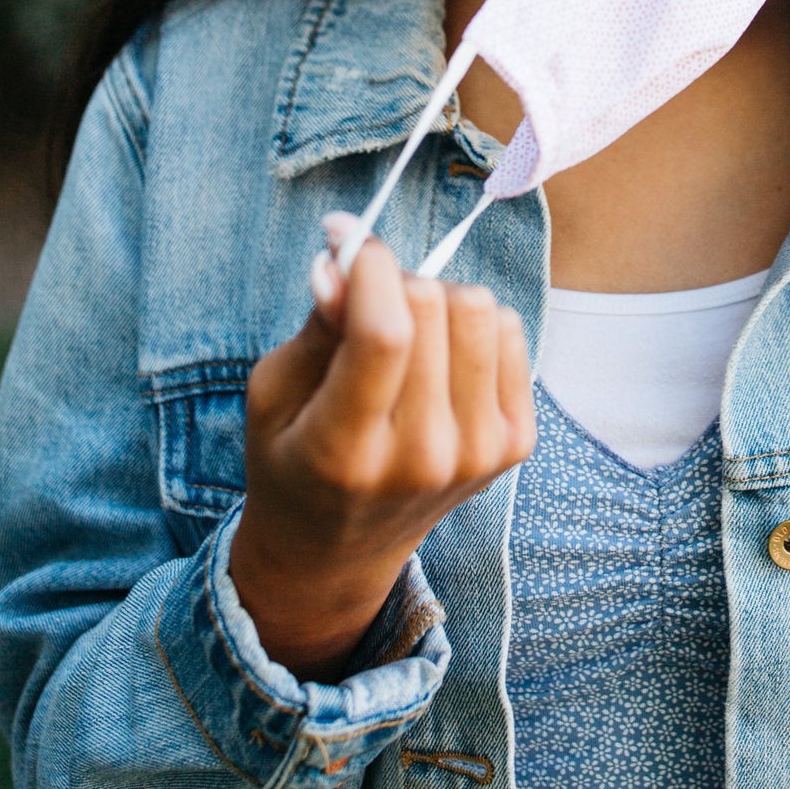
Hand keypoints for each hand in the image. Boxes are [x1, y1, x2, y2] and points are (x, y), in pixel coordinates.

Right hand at [229, 214, 535, 680]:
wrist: (337, 551)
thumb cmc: (294, 459)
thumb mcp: (275, 393)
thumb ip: (316, 327)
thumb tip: (341, 259)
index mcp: (347, 451)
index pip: (382, 333)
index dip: (367, 265)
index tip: (342, 237)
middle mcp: (423, 457)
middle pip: (432, 307)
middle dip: (391, 278)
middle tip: (364, 297)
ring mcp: (478, 453)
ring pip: (478, 309)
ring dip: (436, 299)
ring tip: (404, 331)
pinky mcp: (514, 443)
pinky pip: (509, 330)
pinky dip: (471, 327)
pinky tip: (439, 359)